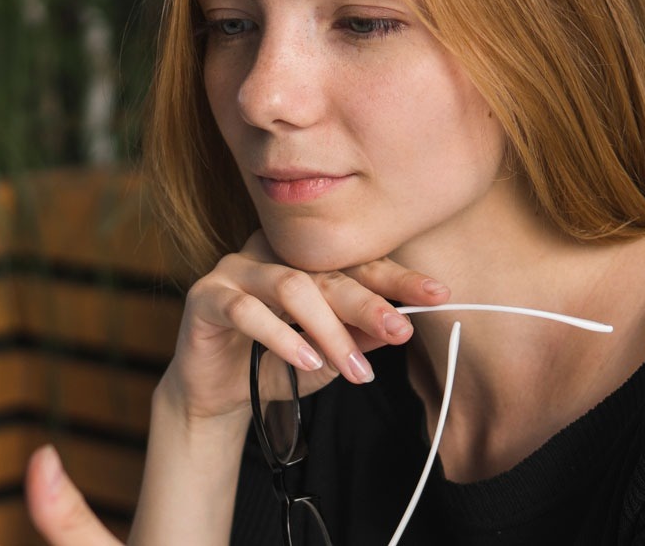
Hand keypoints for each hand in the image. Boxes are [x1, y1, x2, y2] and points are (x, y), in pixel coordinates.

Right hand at [163, 231, 448, 421]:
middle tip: (400, 331)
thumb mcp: (325, 355)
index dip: (397, 277)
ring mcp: (235, 270)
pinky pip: (247, 310)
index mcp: (304, 259)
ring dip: (328, 330)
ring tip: (354, 368)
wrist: (215, 392)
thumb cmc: (273, 366)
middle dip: (368, 304)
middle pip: (328, 272)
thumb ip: (355, 338)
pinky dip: (281, 338)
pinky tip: (306, 361)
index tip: (438, 293)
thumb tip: (399, 327)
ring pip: (291, 287)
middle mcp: (270, 254)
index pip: (356, 261)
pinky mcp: (206, 297)